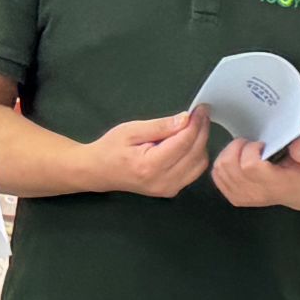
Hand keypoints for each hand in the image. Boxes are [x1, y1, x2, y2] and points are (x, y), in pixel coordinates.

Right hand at [81, 107, 210, 196]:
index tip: (201, 109)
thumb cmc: (111, 148)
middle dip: (201, 131)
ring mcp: (168, 189)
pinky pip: (194, 171)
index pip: (184, 143)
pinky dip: (195, 155)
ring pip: (199, 164)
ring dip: (200, 143)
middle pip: (196, 153)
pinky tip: (187, 142)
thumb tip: (186, 119)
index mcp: (150, 166)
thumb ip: (160, 126)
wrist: (98, 171)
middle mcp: (162, 182)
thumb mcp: (132, 130)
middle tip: (200, 114)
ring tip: (192, 127)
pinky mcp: (171, 191)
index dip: (196, 123)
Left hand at [211, 136, 299, 210]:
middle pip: (229, 166)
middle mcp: (256, 193)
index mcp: (274, 184)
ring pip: (220, 169)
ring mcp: (243, 197)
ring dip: (229, 154)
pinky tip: (237, 160)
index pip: (249, 166)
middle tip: (251, 145)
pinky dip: (223, 164)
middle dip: (237, 147)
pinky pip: (217, 176)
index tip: (262, 145)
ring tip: (245, 151)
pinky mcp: (235, 197)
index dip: (251, 149)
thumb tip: (296, 145)